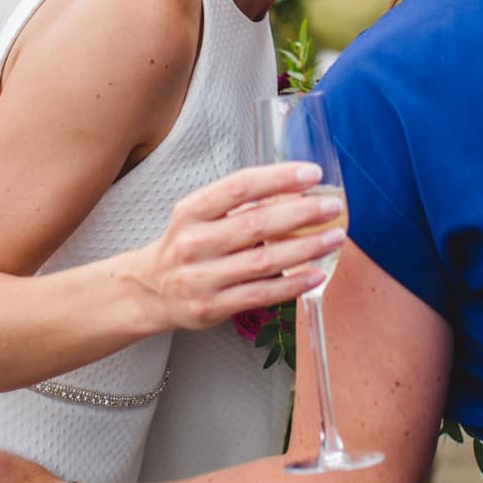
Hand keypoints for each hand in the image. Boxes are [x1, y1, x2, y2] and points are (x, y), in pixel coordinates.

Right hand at [120, 163, 340, 331]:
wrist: (148, 291)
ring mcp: (202, 278)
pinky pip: (261, 295)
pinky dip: (293, 284)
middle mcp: (194, 243)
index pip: (239, 187)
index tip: (312, 174)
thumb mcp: (198, 217)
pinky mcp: (212, 307)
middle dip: (301, 213)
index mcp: (191, 211)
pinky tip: (316, 273)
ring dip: (305, 248)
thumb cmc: (184, 247)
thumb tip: (294, 191)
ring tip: (334, 237)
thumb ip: (237, 206)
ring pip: (264, 261)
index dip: (278, 178)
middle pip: (256, 224)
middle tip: (332, 206)